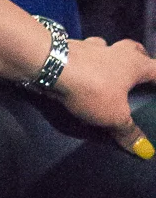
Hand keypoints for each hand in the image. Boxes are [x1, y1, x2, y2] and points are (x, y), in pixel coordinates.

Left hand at [54, 34, 155, 155]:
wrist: (51, 65)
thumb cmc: (92, 88)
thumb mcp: (113, 116)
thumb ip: (128, 132)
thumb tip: (146, 151)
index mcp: (134, 63)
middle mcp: (116, 50)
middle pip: (134, 49)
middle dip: (139, 58)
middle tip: (138, 74)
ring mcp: (91, 46)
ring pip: (107, 48)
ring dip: (109, 58)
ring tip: (108, 73)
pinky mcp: (69, 48)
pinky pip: (83, 54)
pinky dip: (86, 62)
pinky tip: (81, 72)